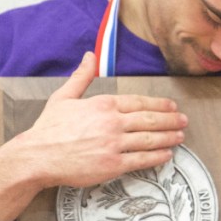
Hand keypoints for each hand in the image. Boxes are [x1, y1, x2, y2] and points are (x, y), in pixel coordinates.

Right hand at [0, 52, 187, 220]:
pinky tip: (167, 154)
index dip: (159, 105)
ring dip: (169, 137)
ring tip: (180, 136)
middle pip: (149, 120)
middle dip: (170, 120)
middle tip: (183, 121)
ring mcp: (114, 144)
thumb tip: (89, 55)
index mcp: (102, 104)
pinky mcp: (112, 164)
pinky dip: (157, 156)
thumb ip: (81, 76)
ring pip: (150, 139)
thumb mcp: (64, 97)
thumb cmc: (48, 128)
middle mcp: (112, 122)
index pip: (139, 102)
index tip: (171, 106)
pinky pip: (142, 159)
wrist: (37, 156)